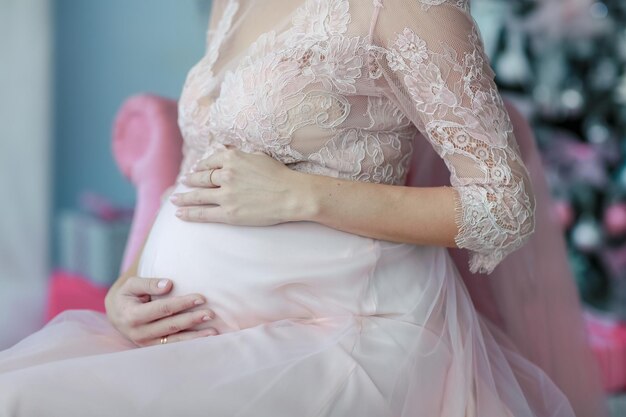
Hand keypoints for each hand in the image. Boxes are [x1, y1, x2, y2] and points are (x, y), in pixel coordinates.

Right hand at [105, 277, 218, 346]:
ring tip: (213, 332)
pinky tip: (204, 341)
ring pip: (174, 340)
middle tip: (211, 314)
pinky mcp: (153, 349)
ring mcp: (146, 343)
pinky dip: (189, 344)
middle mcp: (138, 333)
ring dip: (195, 336)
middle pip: (171, 325)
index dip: (182, 303)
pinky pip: (173, 347)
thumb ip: (149, 283)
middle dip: (192, 319)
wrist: (117, 314)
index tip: (201, 297)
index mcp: (132, 316)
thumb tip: (169, 284)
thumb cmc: (128, 295)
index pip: (162, 309)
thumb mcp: (131, 285)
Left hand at [170, 148, 314, 224]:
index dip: (201, 167)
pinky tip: (179, 214)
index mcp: (232, 158)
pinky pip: (203, 213)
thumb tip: (228, 152)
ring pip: (198, 195)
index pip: (210, 162)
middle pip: (201, 178)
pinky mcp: (228, 213)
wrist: (292, 195)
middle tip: (182, 183)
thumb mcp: (258, 156)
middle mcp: (225, 174)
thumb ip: (240, 155)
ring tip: (174, 199)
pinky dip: (189, 213)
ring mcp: (225, 194)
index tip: (196, 170)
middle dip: (189, 181)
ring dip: (184, 197)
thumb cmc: (280, 175)